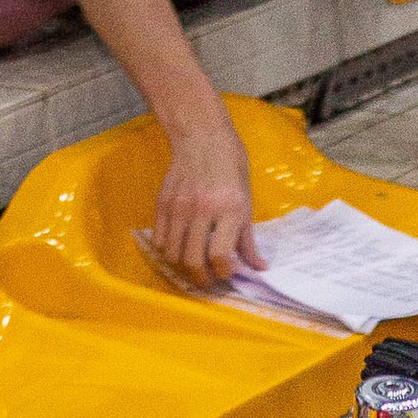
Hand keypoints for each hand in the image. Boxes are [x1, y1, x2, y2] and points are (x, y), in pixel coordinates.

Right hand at [150, 115, 260, 285]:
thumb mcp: (246, 201)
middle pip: (193, 260)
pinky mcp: (162, 203)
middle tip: (208, 281)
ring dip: (182, 267)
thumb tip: (258, 267)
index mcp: (228, 208)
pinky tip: (178, 250)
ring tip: (193, 266)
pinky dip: (167, 252)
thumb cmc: (230, 166)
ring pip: (172, 254)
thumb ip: (248, 238)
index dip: (223, 272)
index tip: (227, 273)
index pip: (219, 255)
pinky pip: (158, 239)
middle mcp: (201, 209)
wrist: (202, 136)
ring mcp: (178, 207)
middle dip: (201, 279)